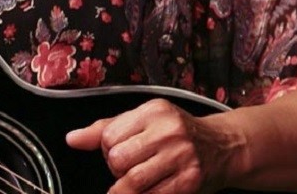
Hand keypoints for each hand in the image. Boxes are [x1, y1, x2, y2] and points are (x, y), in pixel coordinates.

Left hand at [65, 97, 238, 193]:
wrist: (224, 147)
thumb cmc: (178, 134)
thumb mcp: (144, 121)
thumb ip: (106, 128)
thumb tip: (72, 139)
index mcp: (153, 111)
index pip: (109, 135)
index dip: (107, 149)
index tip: (118, 151)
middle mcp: (168, 131)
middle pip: (118, 159)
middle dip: (116, 169)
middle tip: (127, 168)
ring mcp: (181, 156)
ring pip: (133, 181)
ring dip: (126, 188)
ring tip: (132, 183)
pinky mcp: (190, 180)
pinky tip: (146, 191)